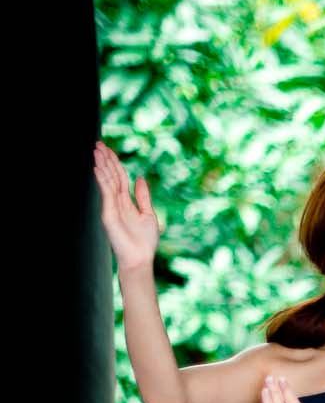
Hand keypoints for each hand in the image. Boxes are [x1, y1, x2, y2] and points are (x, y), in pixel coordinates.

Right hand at [93, 141, 159, 273]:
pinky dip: (102, 180)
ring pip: (106, 181)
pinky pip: (105, 193)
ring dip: (102, 165)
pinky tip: (98, 168)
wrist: (140, 259)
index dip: (115, 163)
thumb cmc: (145, 242)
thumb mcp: (148, 214)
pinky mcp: (108, 214)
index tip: (109, 149)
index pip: (119, 177)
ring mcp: (111, 207)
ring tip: (97, 150)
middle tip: (98, 143)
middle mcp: (117, 202)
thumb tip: (139, 178)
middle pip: (111, 176)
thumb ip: (142, 196)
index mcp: (126, 201)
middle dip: (105, 159)